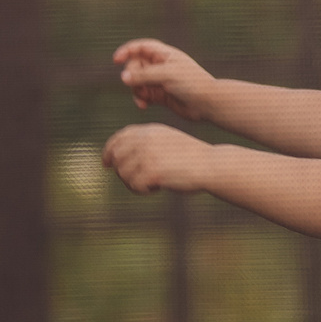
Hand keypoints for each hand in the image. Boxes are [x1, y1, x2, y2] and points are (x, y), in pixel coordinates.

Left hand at [101, 123, 216, 194]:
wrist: (214, 166)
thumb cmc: (194, 159)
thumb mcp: (169, 143)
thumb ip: (148, 144)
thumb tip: (118, 158)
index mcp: (150, 131)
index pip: (120, 138)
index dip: (109, 151)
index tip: (106, 163)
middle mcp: (146, 140)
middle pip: (116, 156)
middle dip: (121, 170)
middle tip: (134, 180)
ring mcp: (148, 155)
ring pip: (123, 173)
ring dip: (133, 183)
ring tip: (149, 185)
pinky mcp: (151, 171)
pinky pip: (134, 185)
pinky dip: (142, 190)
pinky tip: (157, 189)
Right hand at [113, 38, 216, 120]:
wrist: (209, 104)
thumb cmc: (192, 84)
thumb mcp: (167, 74)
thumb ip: (143, 75)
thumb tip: (123, 78)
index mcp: (165, 55)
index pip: (141, 48)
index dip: (127, 51)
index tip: (116, 60)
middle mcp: (161, 67)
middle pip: (135, 66)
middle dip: (132, 76)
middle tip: (139, 86)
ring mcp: (160, 82)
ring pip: (137, 82)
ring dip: (135, 89)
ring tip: (143, 98)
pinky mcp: (160, 96)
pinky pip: (143, 95)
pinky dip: (140, 99)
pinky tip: (143, 106)